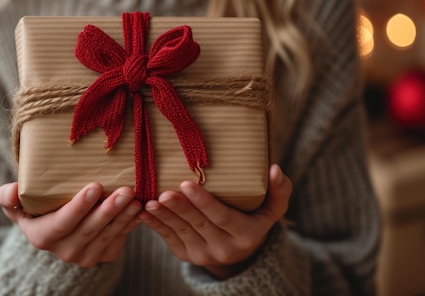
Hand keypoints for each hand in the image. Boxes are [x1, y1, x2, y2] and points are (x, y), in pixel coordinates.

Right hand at [0, 182, 141, 266]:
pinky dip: (131, 224)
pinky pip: (120, 239)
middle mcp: (65, 251)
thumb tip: (12, 190)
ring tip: (136, 197)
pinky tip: (141, 209)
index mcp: (42, 237)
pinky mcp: (104, 255)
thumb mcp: (16, 204)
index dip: (79, 206)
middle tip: (125, 190)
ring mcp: (86, 256)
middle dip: (109, 210)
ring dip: (124, 216)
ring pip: (108, 234)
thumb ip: (8, 197)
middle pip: (90, 229)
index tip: (95, 186)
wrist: (56, 228)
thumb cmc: (34, 208)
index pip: (63, 222)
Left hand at [138, 164, 291, 278]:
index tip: (188, 184)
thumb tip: (275, 168)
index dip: (204, 202)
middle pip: (198, 225)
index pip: (222, 217)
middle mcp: (224, 249)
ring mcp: (203, 255)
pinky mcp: (187, 256)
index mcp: (245, 235)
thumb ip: (279, 191)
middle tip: (165, 192)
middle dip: (180, 209)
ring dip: (164, 217)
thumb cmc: (255, 218)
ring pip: (180, 232)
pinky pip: (169, 239)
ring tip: (150, 201)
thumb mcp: (272, 209)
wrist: (241, 252)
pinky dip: (155, 225)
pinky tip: (144, 211)